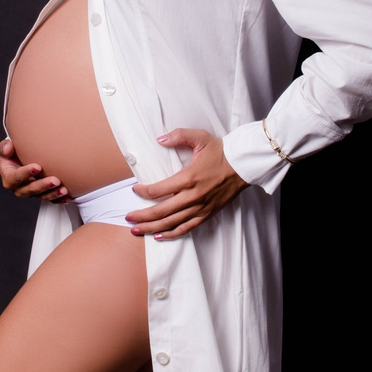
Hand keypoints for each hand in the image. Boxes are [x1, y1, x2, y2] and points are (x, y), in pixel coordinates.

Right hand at [0, 138, 68, 202]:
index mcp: (9, 178)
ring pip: (42, 196)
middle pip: (31, 190)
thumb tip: (8, 147)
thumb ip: (4, 148)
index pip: (17, 177)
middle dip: (43, 186)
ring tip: (63, 189)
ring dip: (53, 194)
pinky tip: (68, 197)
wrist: (21, 160)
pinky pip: (51, 199)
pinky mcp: (42, 194)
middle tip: (55, 180)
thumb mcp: (5, 149)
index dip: (26, 173)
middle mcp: (20, 188)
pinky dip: (60, 199)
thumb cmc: (12, 154)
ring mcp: (32, 193)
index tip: (37, 167)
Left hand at [126, 128, 246, 238]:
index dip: (143, 192)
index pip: (158, 190)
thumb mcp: (200, 137)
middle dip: (142, 216)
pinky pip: (186, 228)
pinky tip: (159, 235)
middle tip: (128, 217)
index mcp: (188, 178)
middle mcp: (192, 196)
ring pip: (171, 223)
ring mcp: (200, 207)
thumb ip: (178, 135)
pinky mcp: (206, 214)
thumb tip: (160, 139)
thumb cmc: (221, 152)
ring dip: (152, 228)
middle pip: (161, 211)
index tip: (134, 189)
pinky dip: (172, 233)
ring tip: (137, 230)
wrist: (243, 165)